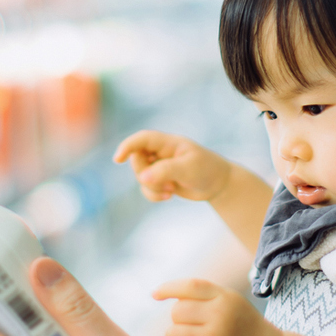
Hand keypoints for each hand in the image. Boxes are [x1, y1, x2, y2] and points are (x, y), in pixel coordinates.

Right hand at [114, 130, 232, 202]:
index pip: (143, 139)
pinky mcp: (159, 179)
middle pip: (137, 160)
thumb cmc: (207, 170)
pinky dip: (153, 195)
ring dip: (152, 188)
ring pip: (140, 176)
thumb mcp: (189, 169)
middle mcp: (160, 152)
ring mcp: (158, 166)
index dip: (128, 146)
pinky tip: (169, 196)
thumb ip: (166, 171)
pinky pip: (145, 187)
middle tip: (166, 184)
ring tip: (171, 191)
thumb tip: (142, 177)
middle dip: (146, 176)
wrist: (218, 184)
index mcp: (168, 142)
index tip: (118, 159)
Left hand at [157, 279, 280, 335]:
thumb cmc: (243, 325)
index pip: (189, 287)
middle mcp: (220, 317)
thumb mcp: (231, 300)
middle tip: (193, 328)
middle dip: (179, 320)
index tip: (155, 294)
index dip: (168, 288)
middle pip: (176, 313)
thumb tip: (159, 293)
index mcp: (225, 298)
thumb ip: (203, 294)